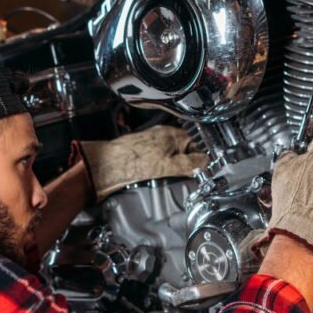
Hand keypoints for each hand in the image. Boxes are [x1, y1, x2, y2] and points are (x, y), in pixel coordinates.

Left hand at [78, 126, 207, 201]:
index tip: (197, 171)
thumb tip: (204, 163)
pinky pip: (158, 160)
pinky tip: (153, 176)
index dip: (197, 160)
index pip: (195, 145)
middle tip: (181, 177)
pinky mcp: (142, 151)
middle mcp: (162, 135)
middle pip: (182, 151)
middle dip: (184, 165)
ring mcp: (151, 143)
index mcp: (172, 134)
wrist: (107, 164)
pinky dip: (159, 169)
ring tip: (165, 177)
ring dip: (171, 168)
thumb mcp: (169, 166)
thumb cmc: (133, 161)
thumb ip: (190, 164)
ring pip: (170, 156)